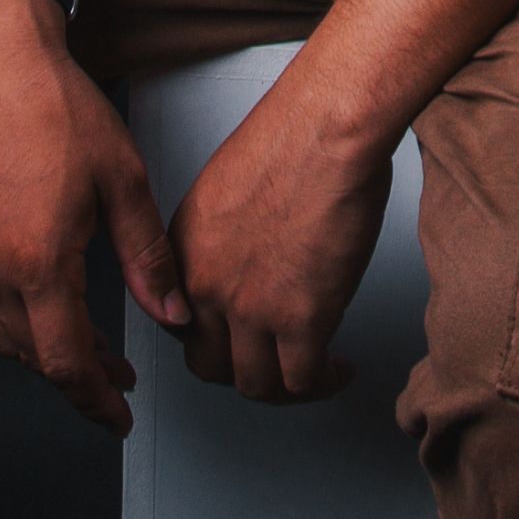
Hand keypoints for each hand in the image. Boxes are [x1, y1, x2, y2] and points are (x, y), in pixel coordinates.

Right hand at [0, 0, 186, 437]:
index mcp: (37, 263)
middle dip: (77, 379)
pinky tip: (35, 307)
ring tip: (83, 348)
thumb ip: (147, 258)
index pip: (66, 362)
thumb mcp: (124, 182)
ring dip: (41, 352)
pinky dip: (9, 322)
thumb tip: (171, 313)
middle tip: (116, 382)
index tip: (120, 414)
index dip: (96, 399)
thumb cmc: (56, 106)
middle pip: (31, 357)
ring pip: (0, 335)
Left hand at [164, 69, 400, 402]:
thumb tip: (250, 264)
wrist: (325, 130)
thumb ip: (225, 239)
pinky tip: (339, 368)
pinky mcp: (301, 320)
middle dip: (244, 372)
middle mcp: (204, 285)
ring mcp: (250, 309)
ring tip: (316, 372)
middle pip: (209, 366)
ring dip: (287, 388)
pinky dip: (323, 382)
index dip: (215, 338)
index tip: (242, 338)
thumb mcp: (226, 192)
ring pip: (256, 385)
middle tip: (274, 363)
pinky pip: (302, 381)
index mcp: (184, 251)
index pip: (179, 324)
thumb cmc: (292, 139)